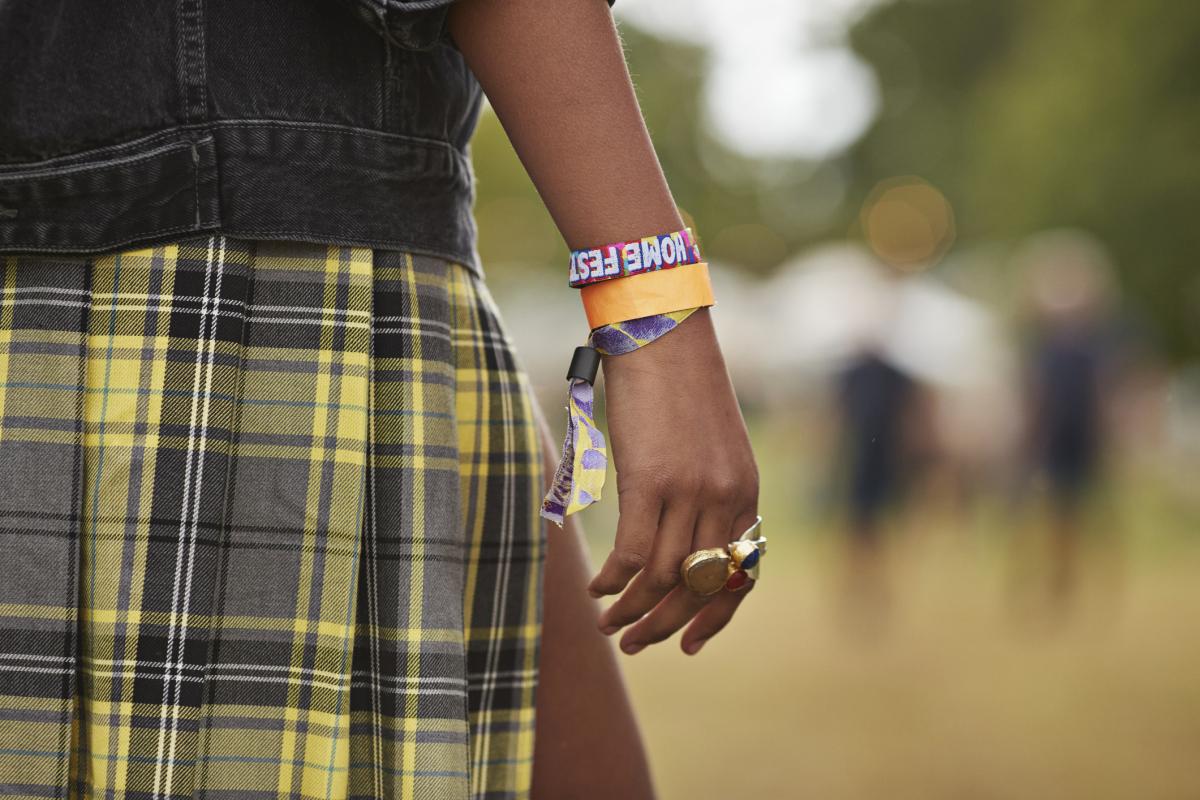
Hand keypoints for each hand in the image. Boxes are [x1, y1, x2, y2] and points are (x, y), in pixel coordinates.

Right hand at [588, 308, 759, 654]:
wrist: (661, 332)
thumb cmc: (677, 383)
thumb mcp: (709, 443)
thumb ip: (706, 490)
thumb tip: (678, 540)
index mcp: (745, 491)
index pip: (741, 576)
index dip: (716, 618)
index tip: (691, 645)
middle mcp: (724, 498)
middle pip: (698, 586)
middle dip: (665, 626)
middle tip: (635, 645)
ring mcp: (689, 491)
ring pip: (661, 579)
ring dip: (631, 611)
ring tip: (607, 624)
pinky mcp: (648, 480)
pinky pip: (630, 554)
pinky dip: (611, 581)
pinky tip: (595, 587)